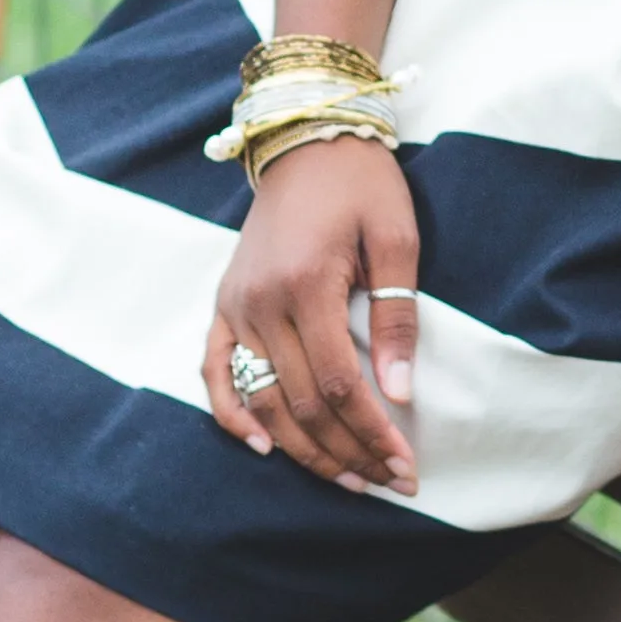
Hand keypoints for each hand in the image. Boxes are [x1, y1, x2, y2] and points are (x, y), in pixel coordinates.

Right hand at [206, 136, 419, 494]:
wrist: (305, 140)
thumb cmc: (360, 184)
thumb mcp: (396, 238)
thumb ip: (396, 318)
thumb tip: (399, 393)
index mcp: (304, 285)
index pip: (336, 385)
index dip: (371, 432)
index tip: (405, 465)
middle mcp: (260, 303)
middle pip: (299, 403)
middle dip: (348, 451)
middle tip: (390, 481)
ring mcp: (235, 306)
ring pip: (262, 400)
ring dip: (303, 449)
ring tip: (348, 478)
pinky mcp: (223, 304)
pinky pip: (215, 371)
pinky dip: (233, 415)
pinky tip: (263, 448)